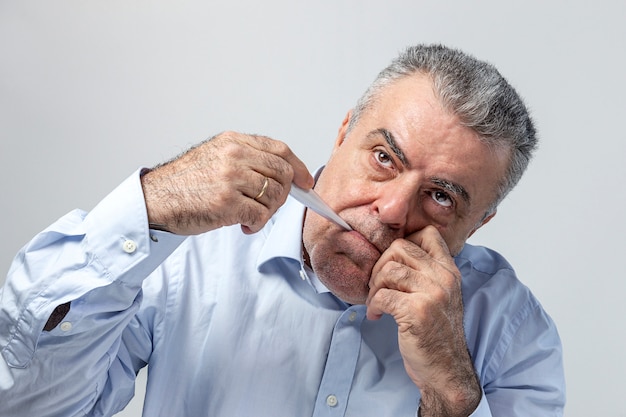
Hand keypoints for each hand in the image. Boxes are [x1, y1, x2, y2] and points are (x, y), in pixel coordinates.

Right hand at [141, 131, 313, 234]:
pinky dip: (256, 225)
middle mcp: (234, 155)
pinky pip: (260, 215)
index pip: (280, 150)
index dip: (298, 167)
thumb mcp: (215, 156)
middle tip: (269, 206)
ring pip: (275, 196)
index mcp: (234, 141)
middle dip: (283, 194)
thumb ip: (246, 158)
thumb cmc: (184, 182)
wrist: (156, 199)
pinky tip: (243, 225)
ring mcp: (231, 178)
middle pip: (283, 173)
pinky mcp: (227, 202)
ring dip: (267, 212)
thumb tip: (281, 173)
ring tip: (250, 216)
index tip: (305, 182)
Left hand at [366, 226, 480, 416]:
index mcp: (449, 271)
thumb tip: (392, 253)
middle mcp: (444, 278)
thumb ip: (425, 273)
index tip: (391, 262)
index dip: (402, 241)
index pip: (428, 233)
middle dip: (380, 266)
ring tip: (376, 303)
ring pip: (388, 270)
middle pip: (399, 248)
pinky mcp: (417, 312)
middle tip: (377, 287)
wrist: (446, 371)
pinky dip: (373, 305)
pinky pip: (382, 295)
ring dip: (374, 287)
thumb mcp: (439, 297)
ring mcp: (432, 294)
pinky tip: (377, 316)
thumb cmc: (436, 334)